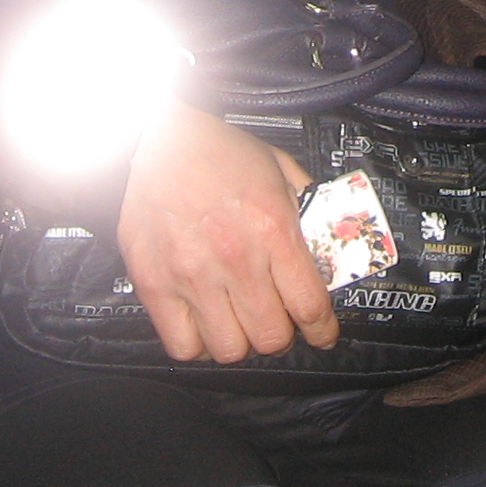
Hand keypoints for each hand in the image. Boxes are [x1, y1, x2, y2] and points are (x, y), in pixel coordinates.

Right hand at [116, 106, 336, 363]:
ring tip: (238, 318)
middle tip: (275, 316)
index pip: (309, 306)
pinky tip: (205, 321)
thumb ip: (309, 212)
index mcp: (271, 228)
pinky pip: (183, 345)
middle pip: (271, 337)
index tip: (322, 334)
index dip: (322, 331)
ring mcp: (190, 275)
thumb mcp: (282, 170)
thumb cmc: (222, 153)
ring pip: (230, 350)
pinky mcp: (154, 283)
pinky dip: (198, 343)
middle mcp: (234, 257)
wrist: (162, 137)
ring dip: (241, 339)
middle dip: (281, 332)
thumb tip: (331, 251)